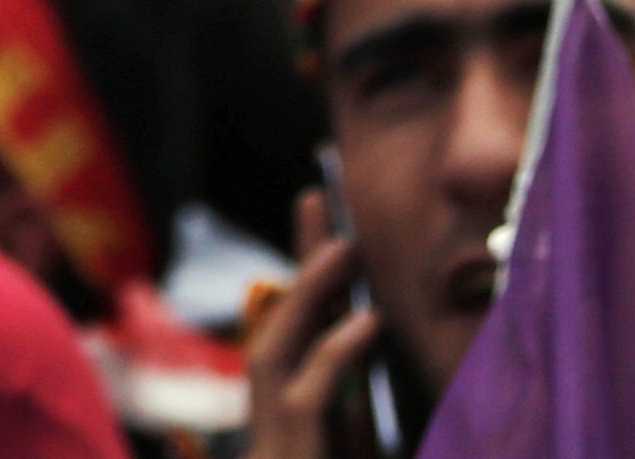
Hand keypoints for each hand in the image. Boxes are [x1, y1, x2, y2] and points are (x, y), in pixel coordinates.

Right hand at [243, 190, 384, 458]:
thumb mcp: (357, 447)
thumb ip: (356, 406)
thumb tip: (366, 328)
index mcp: (287, 433)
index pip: (293, 347)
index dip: (304, 284)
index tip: (323, 227)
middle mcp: (268, 439)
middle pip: (275, 337)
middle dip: (298, 272)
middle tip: (317, 200)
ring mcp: (271, 451)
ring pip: (273, 357)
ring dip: (305, 298)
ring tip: (342, 248)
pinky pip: (305, 401)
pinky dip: (334, 356)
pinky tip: (366, 320)